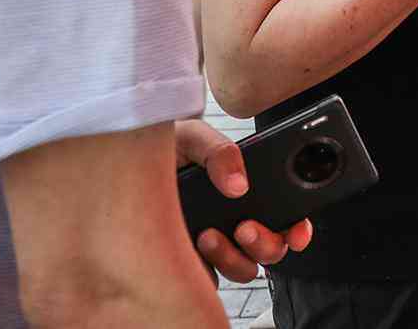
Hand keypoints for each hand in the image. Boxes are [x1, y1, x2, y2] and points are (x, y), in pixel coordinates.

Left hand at [172, 118, 312, 282]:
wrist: (119, 173)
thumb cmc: (161, 153)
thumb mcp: (192, 138)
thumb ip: (219, 152)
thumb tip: (239, 184)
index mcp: (246, 189)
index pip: (287, 214)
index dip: (298, 228)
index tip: (296, 232)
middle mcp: (236, 220)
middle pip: (272, 248)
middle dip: (267, 245)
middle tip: (245, 229)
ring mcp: (215, 246)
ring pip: (245, 269)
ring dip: (234, 258)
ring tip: (207, 236)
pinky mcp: (190, 265)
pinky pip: (211, 280)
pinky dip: (207, 269)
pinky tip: (191, 247)